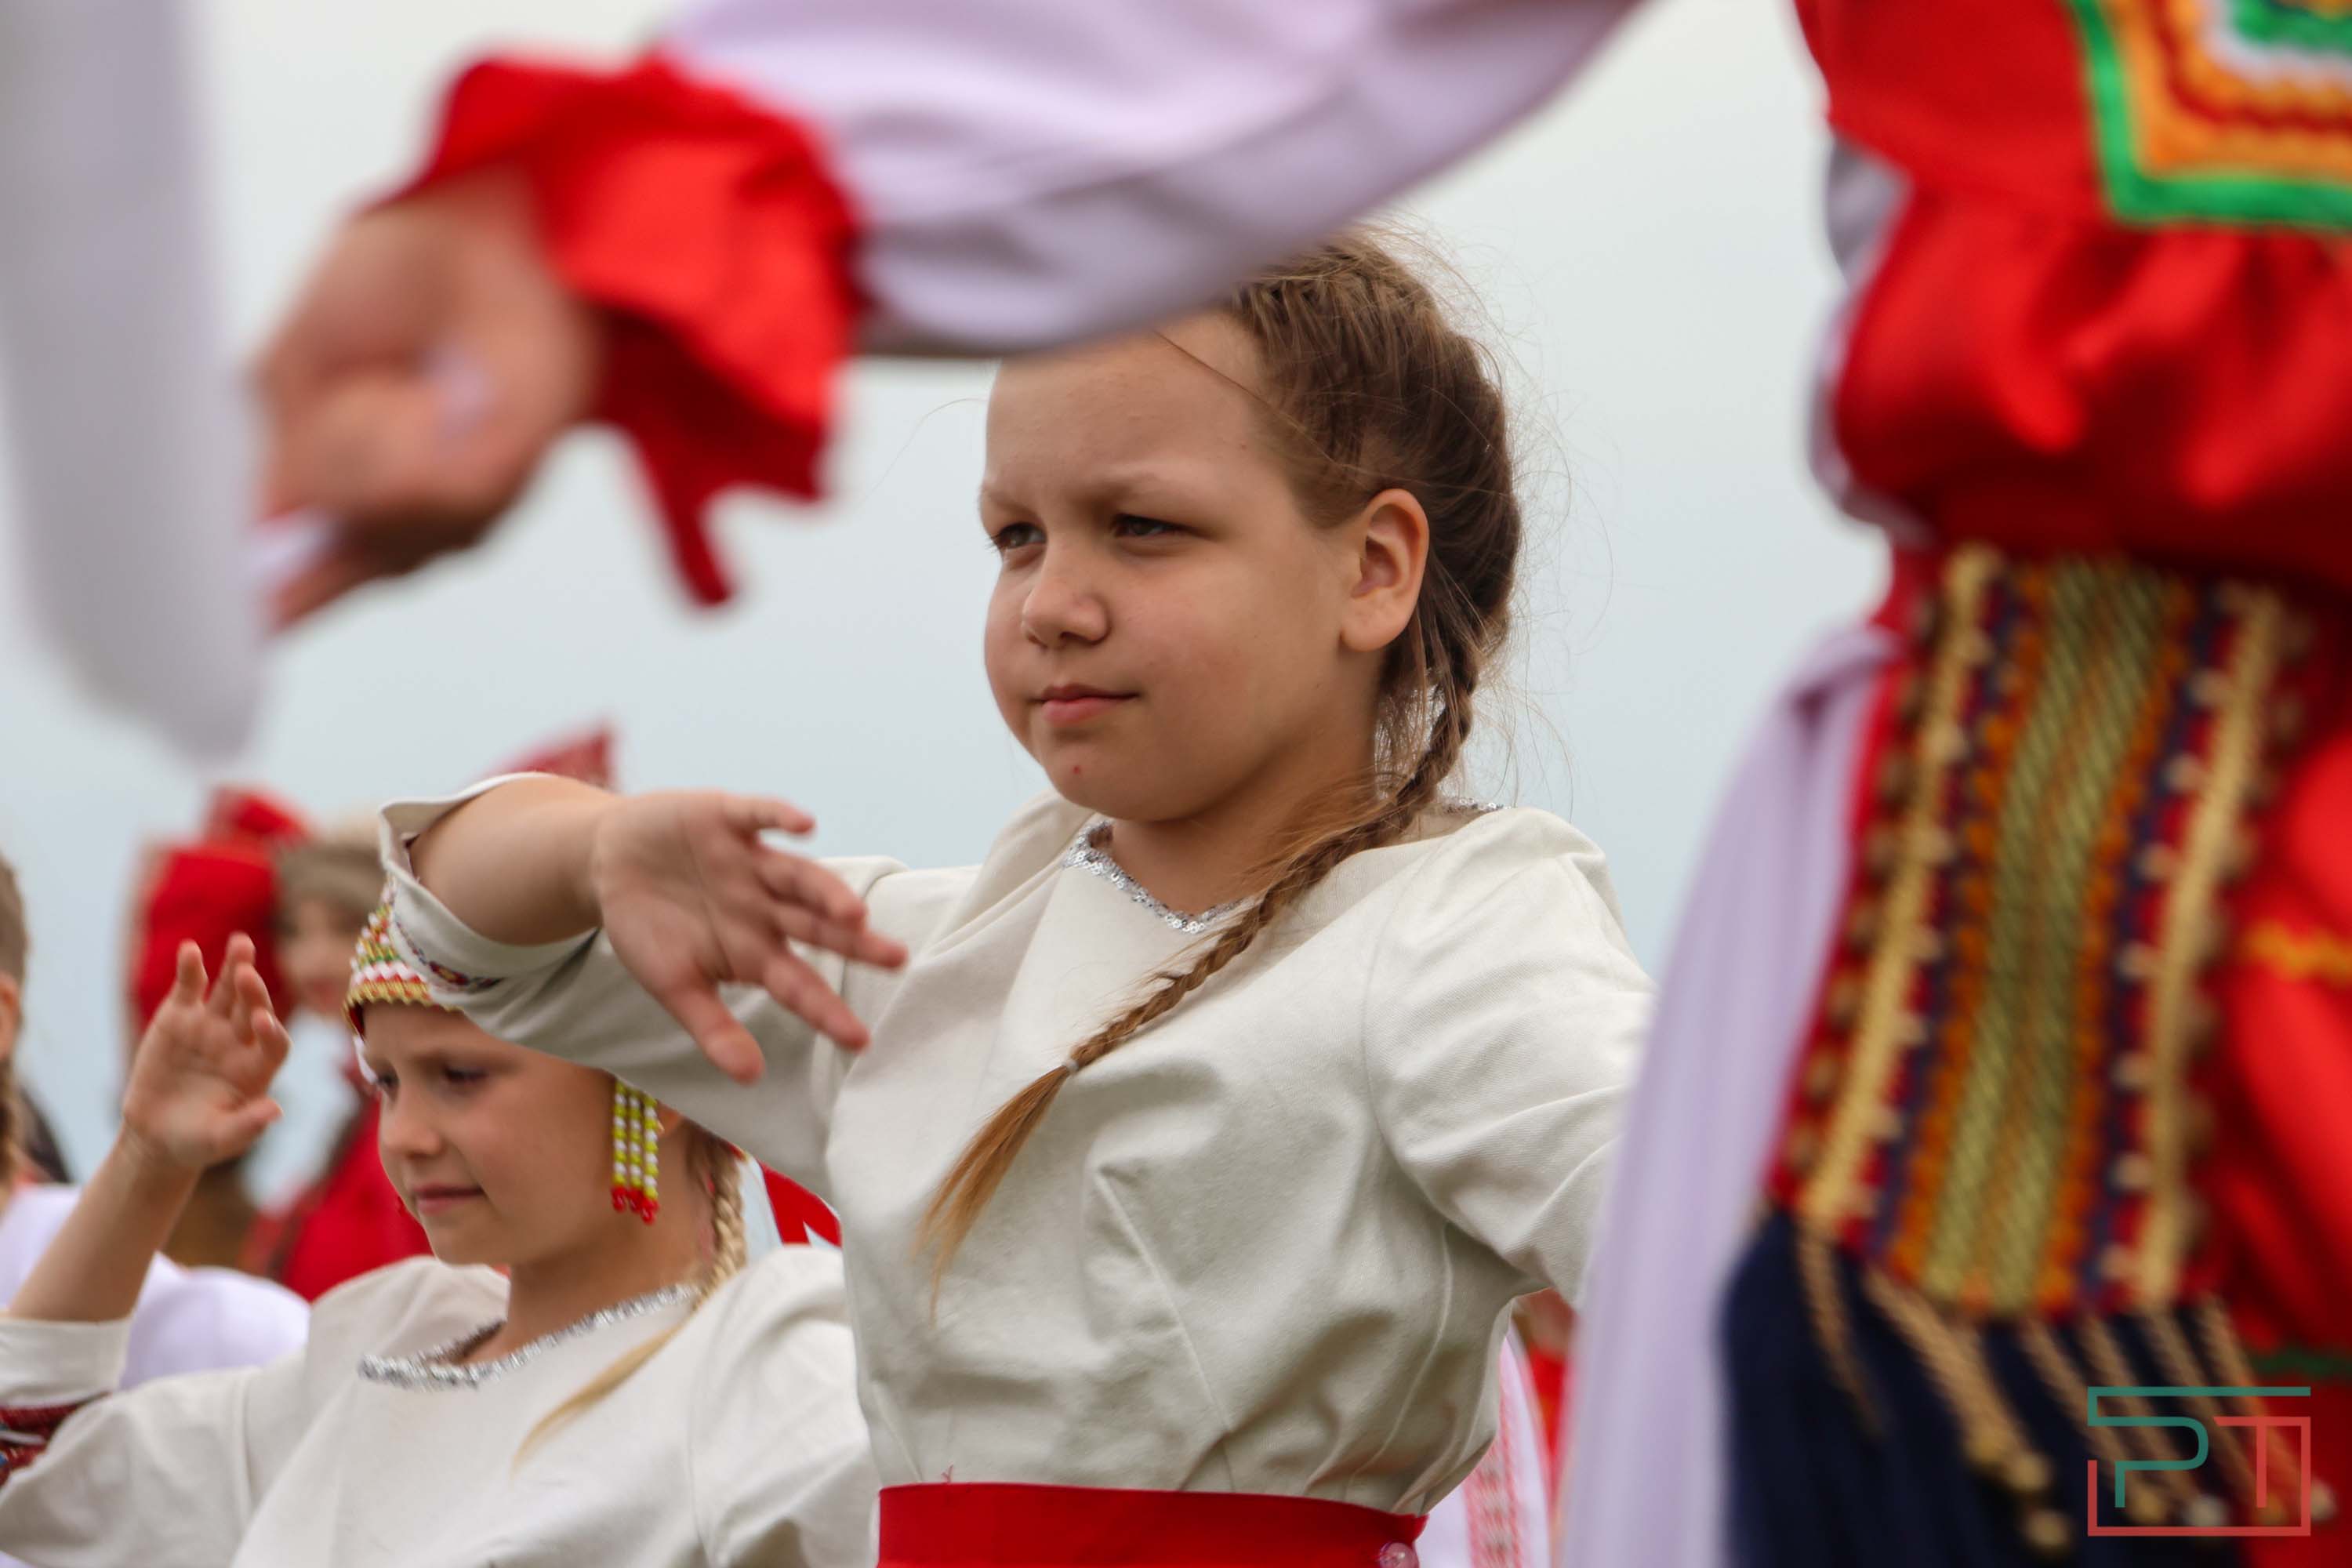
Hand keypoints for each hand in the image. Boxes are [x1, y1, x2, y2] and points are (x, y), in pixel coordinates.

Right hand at [119, 936, 290, 1171]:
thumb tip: (276, 1111)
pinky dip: (190, 969)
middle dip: (254, 993)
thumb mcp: (221, 1139)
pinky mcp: (180, 1017)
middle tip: (248, 976)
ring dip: (236, 967)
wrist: (158, 1133)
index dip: (272, 1033)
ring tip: (241, 944)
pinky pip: (190, 988)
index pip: (275, 1044)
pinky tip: (190, 950)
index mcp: (258, 1068)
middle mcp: (241, 1041)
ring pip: (229, 990)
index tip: (264, 1024)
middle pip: (255, 1010)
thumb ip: (247, 1126)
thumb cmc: (198, 1141)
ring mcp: (212, 1026)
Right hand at [255, 169, 602, 625]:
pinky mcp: (512, 479)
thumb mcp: (299, 363)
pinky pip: (450, 508)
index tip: (246, 614)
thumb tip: (260, 533)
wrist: (485, 227)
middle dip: (327, 496)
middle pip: (343, 568)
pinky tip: (434, 398)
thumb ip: (281, 454)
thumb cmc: (396, 274)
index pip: (304, 571)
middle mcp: (404, 504)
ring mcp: (461, 499)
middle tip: (339, 410)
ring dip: (375, 463)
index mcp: (340, 476)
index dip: (275, 600)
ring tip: (393, 388)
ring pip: (394, 543)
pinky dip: (426, 453)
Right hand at [589, 793, 908, 1080]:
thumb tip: (751, 1078)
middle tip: (895, 959)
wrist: (609, 863)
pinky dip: (779, 817)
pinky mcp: (728, 819)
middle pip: (817, 927)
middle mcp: (766, 906)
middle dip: (854, 943)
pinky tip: (805, 825)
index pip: (801, 985)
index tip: (860, 1041)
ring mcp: (751, 863)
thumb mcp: (674, 985)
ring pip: (798, 876)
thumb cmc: (649, 928)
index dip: (827, 1011)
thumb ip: (714, 1027)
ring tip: (854, 911)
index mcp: (756, 951)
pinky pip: (758, 814)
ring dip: (826, 891)